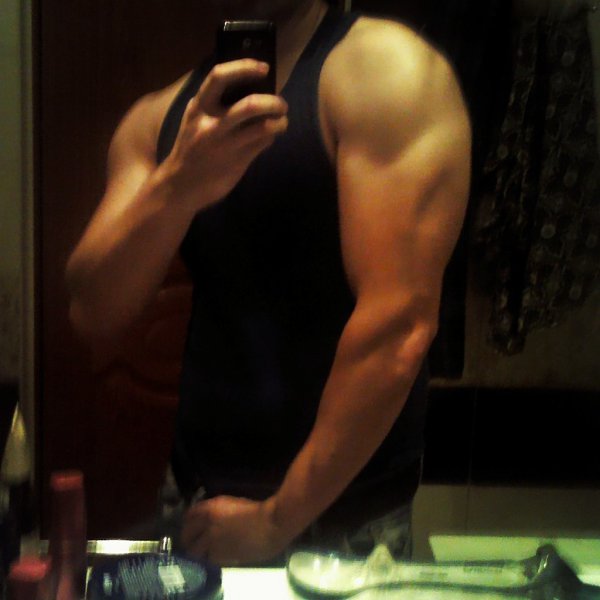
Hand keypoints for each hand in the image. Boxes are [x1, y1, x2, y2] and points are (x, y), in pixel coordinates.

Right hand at [163, 59, 287, 210]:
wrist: (181, 186)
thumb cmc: (192, 148)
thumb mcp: (195, 120)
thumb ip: (215, 105)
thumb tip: (252, 88)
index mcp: (198, 108)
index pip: (219, 77)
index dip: (244, 67)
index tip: (264, 68)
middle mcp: (211, 125)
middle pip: (250, 105)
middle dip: (273, 101)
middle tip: (281, 103)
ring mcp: (226, 145)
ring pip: (263, 127)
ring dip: (280, 122)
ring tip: (282, 121)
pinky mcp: (237, 162)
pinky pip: (262, 144)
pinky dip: (271, 137)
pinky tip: (270, 137)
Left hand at [180, 495, 289, 565]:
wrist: (271, 523)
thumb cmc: (258, 511)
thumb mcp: (233, 504)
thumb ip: (217, 512)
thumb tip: (208, 521)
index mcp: (211, 507)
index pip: (189, 515)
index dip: (188, 523)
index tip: (191, 528)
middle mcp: (207, 523)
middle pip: (186, 536)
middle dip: (189, 541)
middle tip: (194, 544)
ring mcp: (212, 540)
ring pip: (195, 552)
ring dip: (198, 553)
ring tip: (205, 554)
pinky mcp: (220, 556)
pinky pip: (208, 560)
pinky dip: (210, 560)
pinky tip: (218, 557)